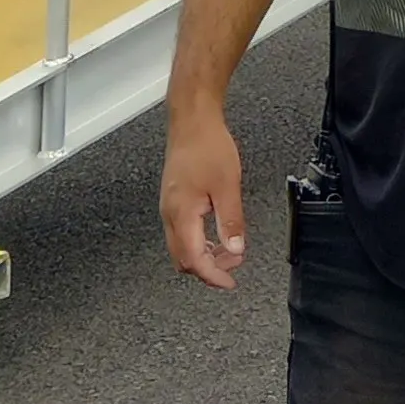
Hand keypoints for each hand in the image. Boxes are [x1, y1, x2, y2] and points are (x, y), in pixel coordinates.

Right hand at [161, 107, 249, 286]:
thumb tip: (235, 249)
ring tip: (229, 251)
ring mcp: (169, 208)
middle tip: (233, 267)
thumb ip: (231, 221)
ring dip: (204, 256)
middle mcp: (169, 214)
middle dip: (208, 269)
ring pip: (181, 247)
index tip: (230, 282)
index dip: (213, 275)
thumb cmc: (207, 146)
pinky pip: (181, 233)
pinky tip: (215, 236)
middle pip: (183, 259)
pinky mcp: (173, 201)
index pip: (194, 259)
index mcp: (181, 214)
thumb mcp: (228, 186)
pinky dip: (198, 243)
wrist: (192, 121)